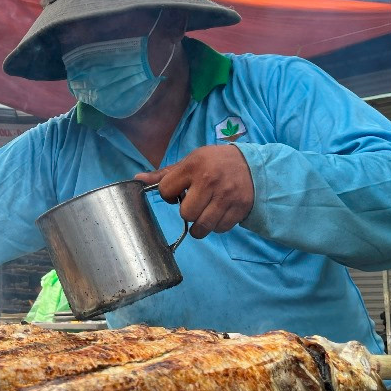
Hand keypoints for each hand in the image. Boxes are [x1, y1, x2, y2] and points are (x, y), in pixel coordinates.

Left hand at [135, 145, 254, 238]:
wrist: (253, 166)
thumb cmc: (214, 163)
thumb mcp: (190, 161)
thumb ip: (164, 174)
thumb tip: (137, 179)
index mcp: (194, 166)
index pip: (166, 190)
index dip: (168, 194)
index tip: (178, 191)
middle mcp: (210, 181)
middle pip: (185, 214)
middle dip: (187, 212)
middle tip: (195, 203)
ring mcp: (226, 196)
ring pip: (202, 226)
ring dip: (200, 224)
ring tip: (205, 212)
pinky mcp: (239, 208)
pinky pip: (219, 229)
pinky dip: (216, 226)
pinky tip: (219, 213)